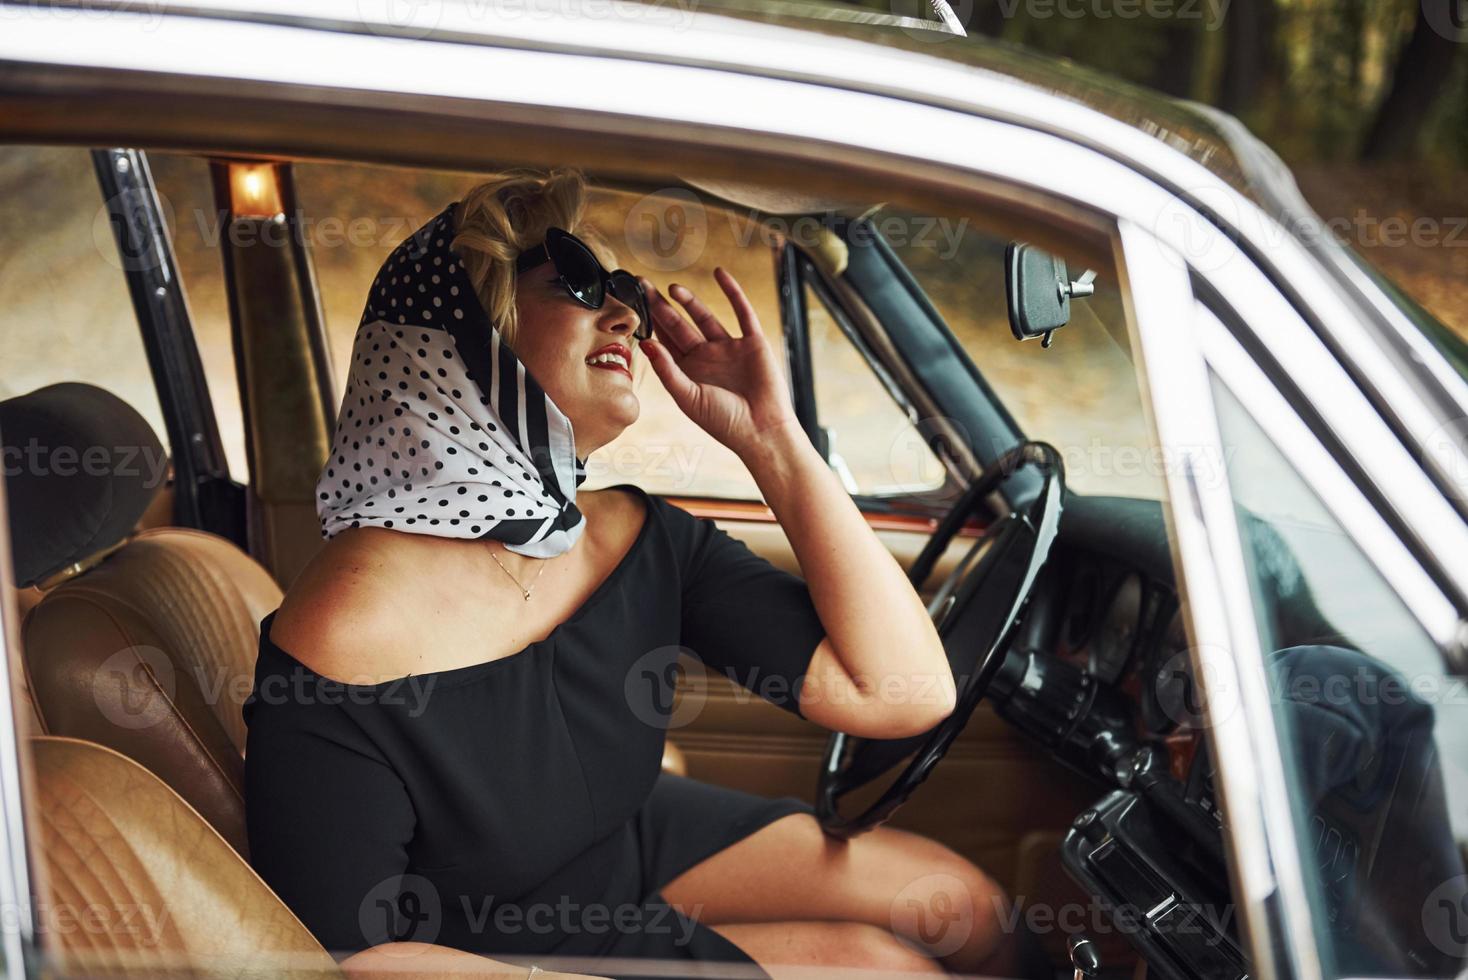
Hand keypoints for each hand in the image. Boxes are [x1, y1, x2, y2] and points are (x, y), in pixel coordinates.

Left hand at [637, 268, 800, 459]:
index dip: (649, 323)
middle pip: (679, 325)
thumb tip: (646, 342)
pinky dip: (732, 292)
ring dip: (689, 301)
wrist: (762, 430)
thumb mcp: (688, 396)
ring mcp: (729, 348)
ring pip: (705, 317)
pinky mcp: (752, 342)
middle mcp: (707, 358)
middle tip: (643, 284)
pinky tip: (720, 274)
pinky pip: (742, 311)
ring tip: (672, 287)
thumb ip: (667, 369)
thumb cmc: (724, 422)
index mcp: (689, 372)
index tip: (633, 304)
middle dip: (661, 306)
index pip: (665, 342)